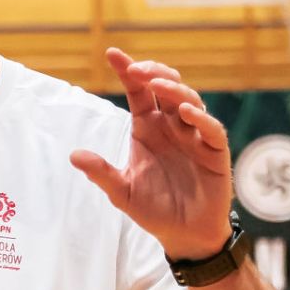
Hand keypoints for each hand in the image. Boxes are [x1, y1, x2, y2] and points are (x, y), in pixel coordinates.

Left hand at [70, 47, 232, 259]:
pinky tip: (185, 113)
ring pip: (189, 101)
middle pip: (166, 87)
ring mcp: (194, 137)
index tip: (112, 54)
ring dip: (174, 90)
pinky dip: (201, 118)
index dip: (127, 71)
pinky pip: (211, 130)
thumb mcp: (122, 192)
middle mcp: (172, 126)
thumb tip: (74, 156)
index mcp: (148, 128)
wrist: (183, 236)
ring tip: (157, 85)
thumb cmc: (154, 210)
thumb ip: (101, 173)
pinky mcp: (215, 153)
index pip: (138, 92)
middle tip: (136, 70)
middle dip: (152, 73)